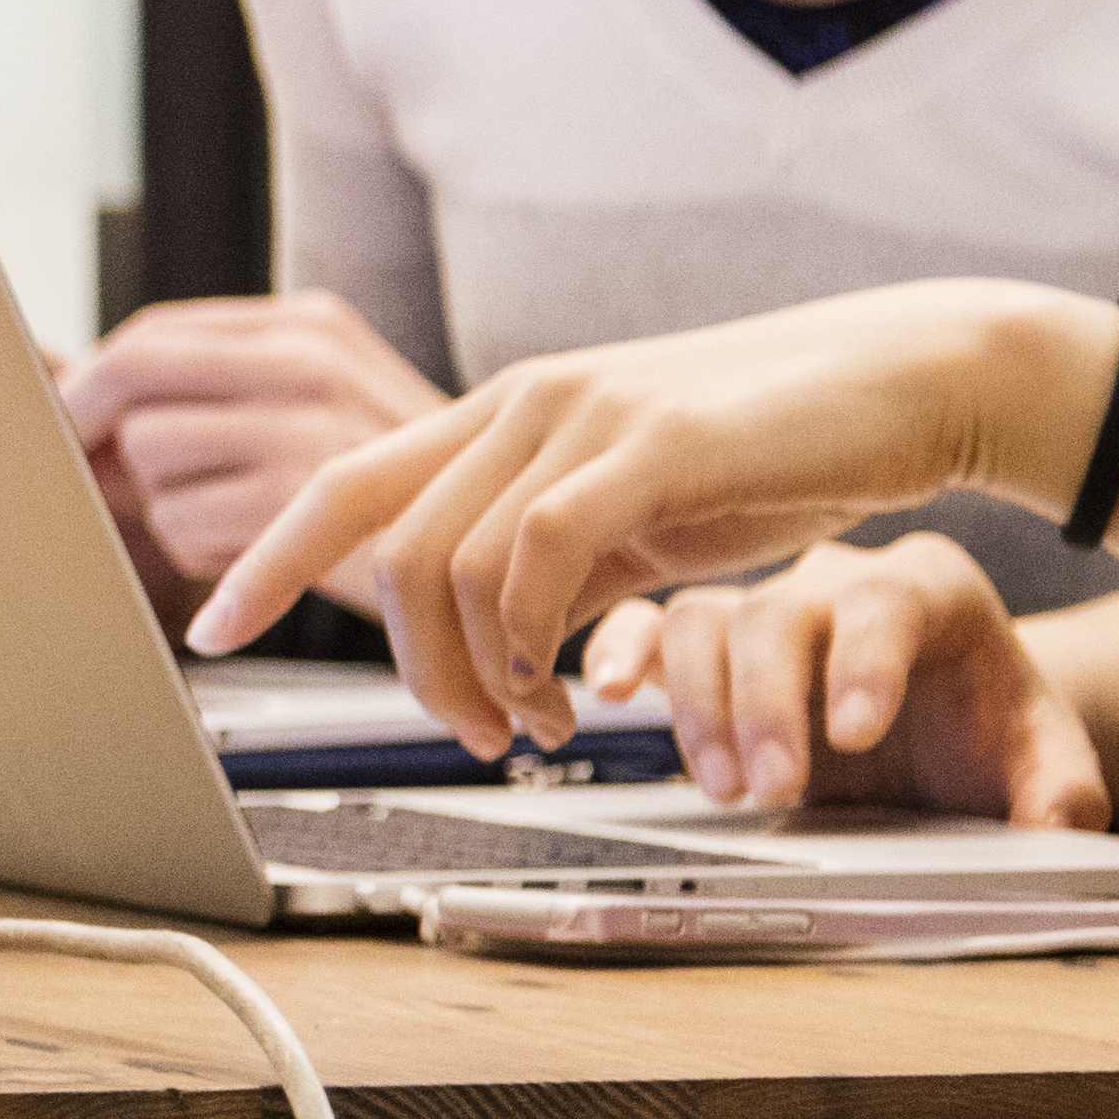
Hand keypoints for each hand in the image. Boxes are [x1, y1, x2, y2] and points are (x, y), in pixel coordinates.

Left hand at [51, 290, 453, 607]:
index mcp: (310, 326)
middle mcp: (306, 358)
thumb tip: (69, 390)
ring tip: (239, 523)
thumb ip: (221, 392)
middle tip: (95, 472)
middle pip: (128, 374)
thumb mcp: (322, 410)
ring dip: (167, 503)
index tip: (74, 423)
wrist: (517, 554)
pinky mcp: (297, 496)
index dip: (94, 383)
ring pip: (146, 452)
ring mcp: (303, 421)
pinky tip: (260, 558)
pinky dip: (200, 552)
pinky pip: (179, 521)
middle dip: (91, 430)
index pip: (154, 332)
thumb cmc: (405, 497)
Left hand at [185, 279, 1104, 755]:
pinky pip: (533, 552)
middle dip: (404, 667)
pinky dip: (528, 637)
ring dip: (472, 672)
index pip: (344, 482)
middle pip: (383, 545)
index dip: (263, 556)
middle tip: (464, 735)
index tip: (208, 629)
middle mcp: (524, 401)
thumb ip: (558, 558)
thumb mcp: (640, 510)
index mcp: (508, 413)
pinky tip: (562, 688)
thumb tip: (497, 637)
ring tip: (526, 724)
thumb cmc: (782, 447)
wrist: (909, 383)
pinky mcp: (648, 444)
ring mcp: (581, 415)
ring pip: (449, 561)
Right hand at [590, 541, 1112, 825]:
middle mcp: (835, 584)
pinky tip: (602, 695)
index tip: (854, 734)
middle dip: (766, 703)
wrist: (953, 727)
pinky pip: (647, 622)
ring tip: (722, 787)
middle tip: (771, 787)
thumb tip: (1054, 829)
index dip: (862, 664)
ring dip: (695, 704)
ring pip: (702, 619)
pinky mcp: (710, 642)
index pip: (884, 604)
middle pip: (777, 614)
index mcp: (928, 590)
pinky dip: (617, 651)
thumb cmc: (991, 736)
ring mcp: (765, 608)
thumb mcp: (1047, 764)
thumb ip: (1061, 795)